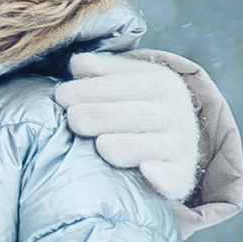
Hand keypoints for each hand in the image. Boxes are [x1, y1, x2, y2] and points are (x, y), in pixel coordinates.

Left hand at [55, 50, 200, 204]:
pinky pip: (174, 177)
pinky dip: (162, 175)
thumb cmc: (141, 104)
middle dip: (102, 116)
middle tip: (73, 120)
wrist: (179, 137)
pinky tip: (146, 169)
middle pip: (139, 115)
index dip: (91, 90)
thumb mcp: (128, 79)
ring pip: (153, 146)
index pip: (126, 85)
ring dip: (124, 145)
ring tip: (99, 144)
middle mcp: (175, 114)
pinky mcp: (181, 175)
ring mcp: (180, 146)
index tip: (61, 96)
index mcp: (161, 84)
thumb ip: (102, 71)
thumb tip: (77, 64)